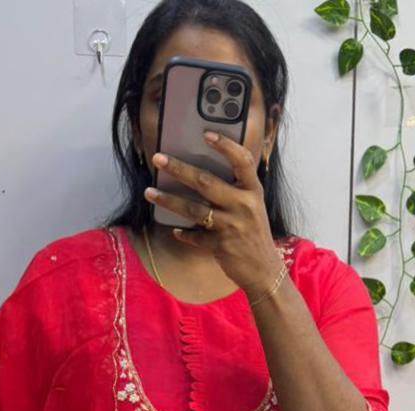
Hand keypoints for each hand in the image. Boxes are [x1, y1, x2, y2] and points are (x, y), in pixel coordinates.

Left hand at [145, 134, 281, 295]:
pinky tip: (176, 230)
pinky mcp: (221, 245)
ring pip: (193, 209)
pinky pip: (195, 236)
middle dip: (179, 169)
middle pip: (206, 181)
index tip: (206, 134)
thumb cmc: (254, 235)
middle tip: (158, 158)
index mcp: (253, 192)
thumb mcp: (253, 208)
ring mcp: (232, 226)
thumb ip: (235, 190)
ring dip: (168, 200)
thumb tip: (200, 172)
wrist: (264, 272)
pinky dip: (183, 233)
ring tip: (149, 192)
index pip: (243, 162)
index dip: (226, 146)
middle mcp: (244, 206)